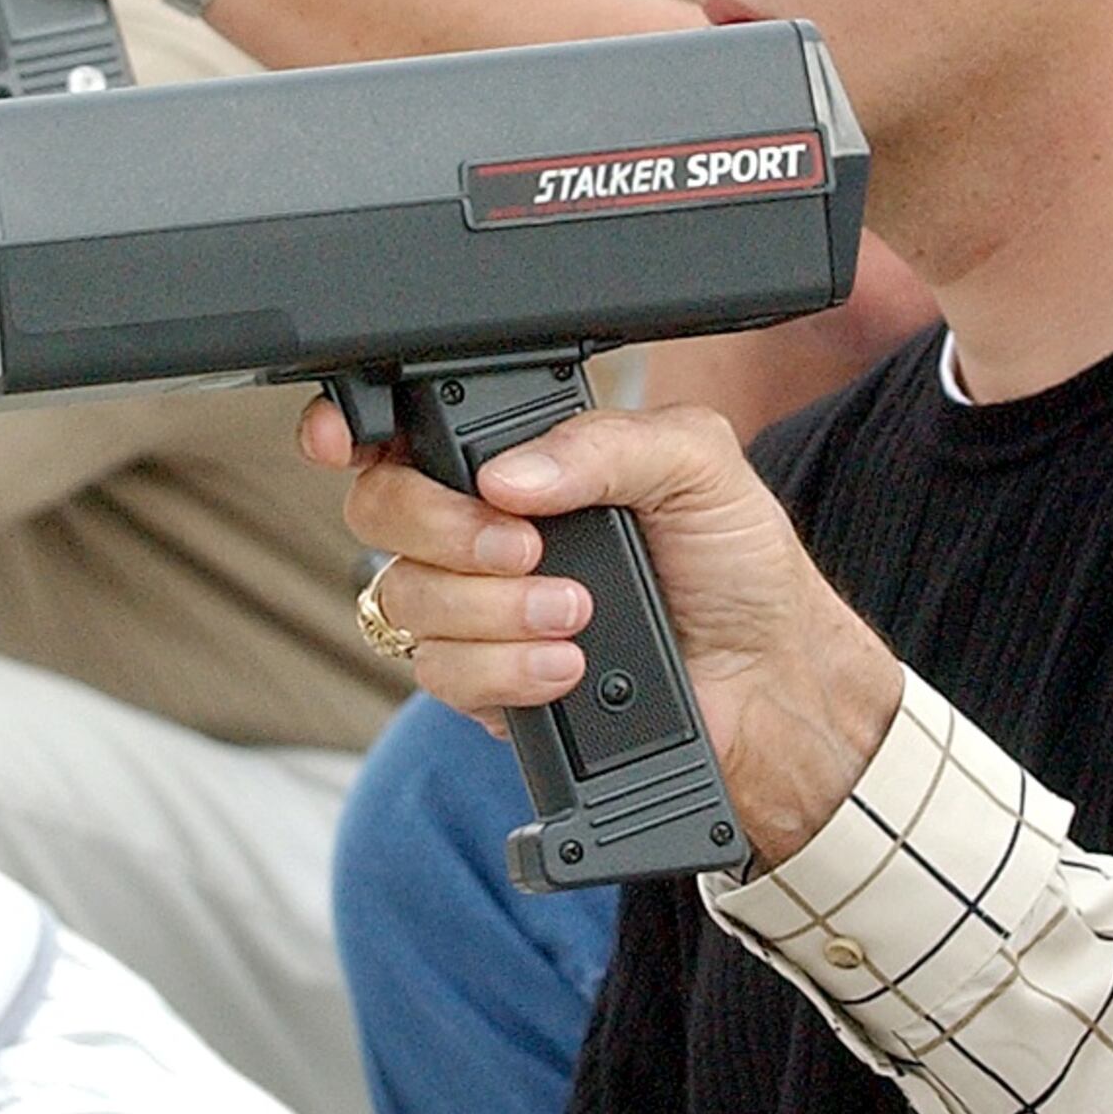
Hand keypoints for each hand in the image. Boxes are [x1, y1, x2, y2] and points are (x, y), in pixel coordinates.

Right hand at [301, 400, 906, 867]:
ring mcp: (477, 609)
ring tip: (577, 613)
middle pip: (378, 509)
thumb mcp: (697, 463)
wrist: (770, 683)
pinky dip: (503, 669)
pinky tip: (568, 666)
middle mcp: (482, 527)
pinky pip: (439, 675)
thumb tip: (509, 474)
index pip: (406, 427)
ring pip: (404, 600)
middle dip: (440, 527)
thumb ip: (605, 442)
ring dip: (490, 609)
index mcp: (521, 455)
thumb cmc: (738, 563)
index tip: (342, 439)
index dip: (352, 428)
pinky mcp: (486, 686)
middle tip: (523, 545)